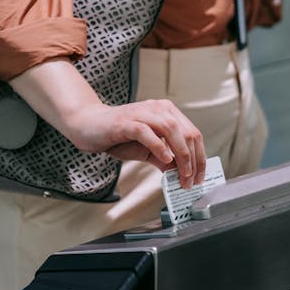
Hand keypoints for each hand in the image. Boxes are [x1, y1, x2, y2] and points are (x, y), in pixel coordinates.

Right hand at [67, 99, 206, 188]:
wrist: (89, 126)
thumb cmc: (118, 137)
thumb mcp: (147, 151)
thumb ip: (165, 160)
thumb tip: (181, 175)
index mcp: (167, 112)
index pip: (193, 133)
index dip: (200, 157)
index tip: (199, 177)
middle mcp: (158, 108)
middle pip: (187, 133)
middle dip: (193, 160)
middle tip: (191, 181)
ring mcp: (143, 113)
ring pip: (172, 130)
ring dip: (181, 155)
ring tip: (182, 174)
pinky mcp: (127, 121)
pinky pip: (147, 132)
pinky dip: (159, 146)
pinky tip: (165, 159)